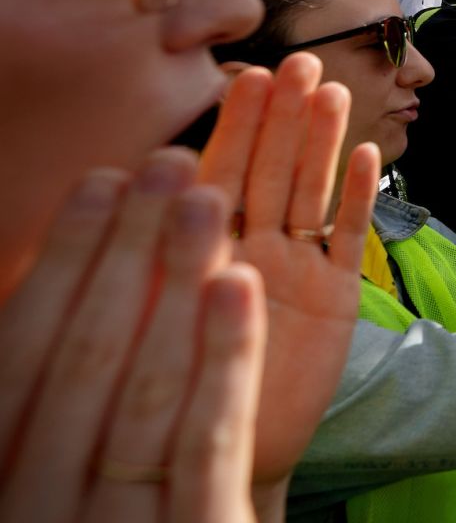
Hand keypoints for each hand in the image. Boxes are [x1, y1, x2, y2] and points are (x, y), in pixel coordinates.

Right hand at [0, 156, 264, 522]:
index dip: (61, 264)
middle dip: (128, 254)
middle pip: (89, 358)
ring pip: (148, 390)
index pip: (24, 356)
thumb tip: (51, 275)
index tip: (99, 181)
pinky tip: (239, 283)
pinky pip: (209, 442)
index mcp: (5, 478)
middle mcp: (40, 502)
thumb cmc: (92, 515)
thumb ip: (46, 390)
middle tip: (166, 162)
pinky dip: (225, 360)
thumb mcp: (53, 460)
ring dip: (178, 283)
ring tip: (208, 196)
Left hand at [196, 55, 379, 491]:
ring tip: (335, 92)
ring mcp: (298, 268)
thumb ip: (170, 246)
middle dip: (284, 117)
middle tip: (302, 62)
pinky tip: (370, 157)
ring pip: (311, 193)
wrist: (233, 447)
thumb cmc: (184, 384)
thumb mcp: (160, 311)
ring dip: (323, 142)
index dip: (237, 124)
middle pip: (270, 171)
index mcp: (203, 246)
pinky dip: (360, 200)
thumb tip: (156, 173)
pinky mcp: (337, 297)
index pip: (219, 172)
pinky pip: (349, 239)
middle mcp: (252, 248)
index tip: (250, 74)